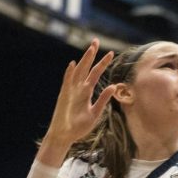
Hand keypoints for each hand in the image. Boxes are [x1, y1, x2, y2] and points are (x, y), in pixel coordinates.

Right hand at [42, 39, 115, 154]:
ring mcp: (71, 92)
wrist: (65, 136)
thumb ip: (103, 100)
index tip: (111, 53)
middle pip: (86, 68)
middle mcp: (78, 89)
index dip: (103, 63)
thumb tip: (113, 86)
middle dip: (91, 55)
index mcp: (86, 92)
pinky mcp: (64, 97)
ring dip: (84, 61)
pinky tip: (73, 65)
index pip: (96, 74)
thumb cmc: (78, 127)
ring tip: (90, 49)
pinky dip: (69, 74)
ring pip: (78, 72)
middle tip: (96, 41)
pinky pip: (67, 83)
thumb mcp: (95, 113)